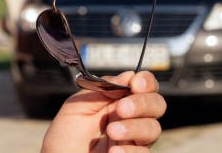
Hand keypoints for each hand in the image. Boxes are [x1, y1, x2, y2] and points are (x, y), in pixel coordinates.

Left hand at [41, 71, 165, 152]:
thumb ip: (102, 89)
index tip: (135, 84)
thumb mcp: (78, 106)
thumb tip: (128, 75)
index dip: (145, 82)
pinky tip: (113, 152)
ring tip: (111, 132)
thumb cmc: (65, 137)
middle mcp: (130, 118)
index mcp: (118, 100)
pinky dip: (130, 151)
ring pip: (153, 129)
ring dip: (134, 127)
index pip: (143, 86)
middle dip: (142, 104)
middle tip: (121, 109)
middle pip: (157, 104)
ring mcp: (132, 140)